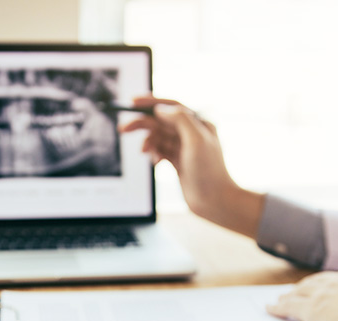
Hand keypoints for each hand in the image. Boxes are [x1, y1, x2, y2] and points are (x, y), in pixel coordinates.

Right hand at [119, 95, 264, 237]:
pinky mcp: (178, 161)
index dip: (151, 103)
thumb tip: (160, 109)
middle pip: (161, 121)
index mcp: (199, 123)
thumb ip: (180, 120)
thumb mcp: (196, 141)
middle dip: (142, 123)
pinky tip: (155, 162)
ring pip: (158, 137)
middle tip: (123, 129)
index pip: (171, 106)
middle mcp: (192, 133)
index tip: (132, 102)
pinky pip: (160, 151)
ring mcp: (184, 147)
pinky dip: (154, 153)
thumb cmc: (210, 172)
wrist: (214, 201)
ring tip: (143, 152)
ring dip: (148, 142)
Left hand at [267, 265, 337, 320]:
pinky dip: (278, 308)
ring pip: (300, 293)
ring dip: (290, 296)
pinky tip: (271, 309)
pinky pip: (289, 307)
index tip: (326, 285)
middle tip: (297, 290)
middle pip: (318, 282)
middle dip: (307, 286)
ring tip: (281, 299)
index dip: (331, 283)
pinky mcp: (311, 310)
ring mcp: (325, 294)